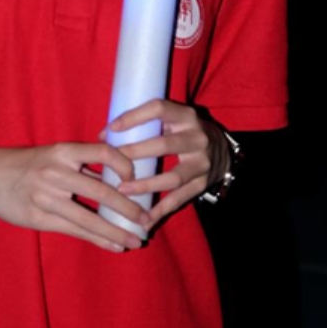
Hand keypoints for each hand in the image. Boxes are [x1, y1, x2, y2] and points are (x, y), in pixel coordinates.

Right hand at [0, 142, 150, 252]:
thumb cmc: (23, 164)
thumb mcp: (51, 155)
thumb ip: (80, 166)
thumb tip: (117, 178)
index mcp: (62, 150)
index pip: (103, 152)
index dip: (124, 164)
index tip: (137, 178)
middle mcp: (56, 172)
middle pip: (101, 191)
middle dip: (129, 208)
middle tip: (148, 219)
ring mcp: (46, 197)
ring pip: (90, 217)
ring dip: (117, 231)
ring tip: (137, 240)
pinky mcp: (38, 218)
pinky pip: (75, 231)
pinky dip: (98, 239)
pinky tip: (114, 245)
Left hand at [104, 100, 230, 228]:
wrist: (221, 150)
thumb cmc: (184, 131)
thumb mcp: (174, 119)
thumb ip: (148, 123)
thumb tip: (105, 134)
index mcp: (186, 116)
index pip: (159, 108)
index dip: (134, 117)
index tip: (110, 129)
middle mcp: (197, 137)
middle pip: (164, 145)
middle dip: (135, 153)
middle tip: (111, 162)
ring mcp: (202, 163)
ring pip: (172, 177)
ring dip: (145, 185)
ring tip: (122, 191)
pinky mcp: (203, 184)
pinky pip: (179, 199)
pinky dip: (160, 210)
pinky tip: (143, 219)